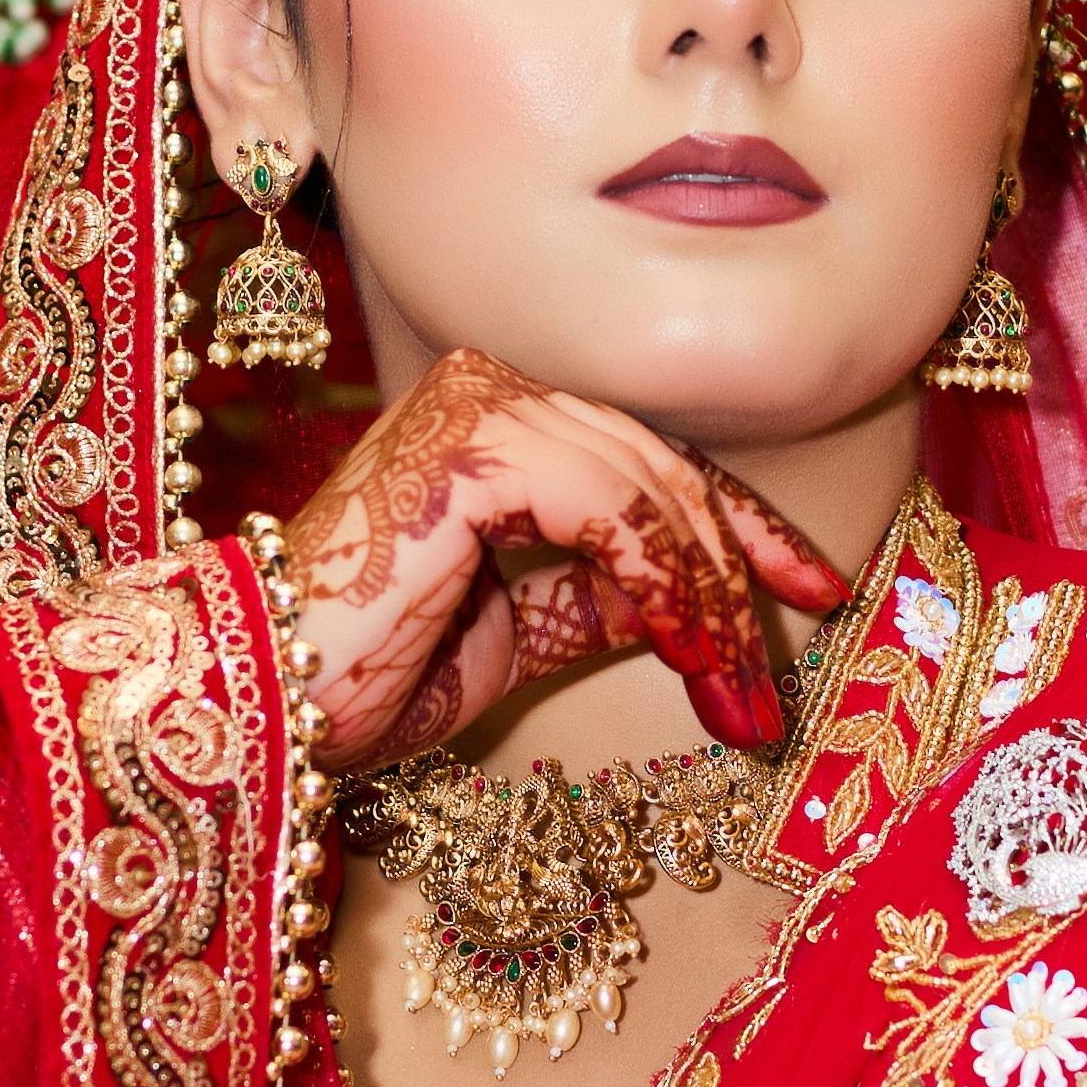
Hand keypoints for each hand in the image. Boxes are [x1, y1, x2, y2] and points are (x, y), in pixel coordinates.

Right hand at [275, 348, 840, 766]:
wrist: (272, 698)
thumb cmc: (370, 673)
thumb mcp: (524, 633)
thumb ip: (604, 598)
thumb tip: (702, 604)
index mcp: (499, 420)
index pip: (651, 462)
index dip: (743, 533)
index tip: (814, 596)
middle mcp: (490, 388)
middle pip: (666, 473)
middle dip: (737, 585)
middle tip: (775, 690)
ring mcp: (480, 402)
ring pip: (653, 492)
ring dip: (712, 604)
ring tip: (736, 697)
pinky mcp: (474, 443)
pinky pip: (613, 508)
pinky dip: (665, 583)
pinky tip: (687, 651)